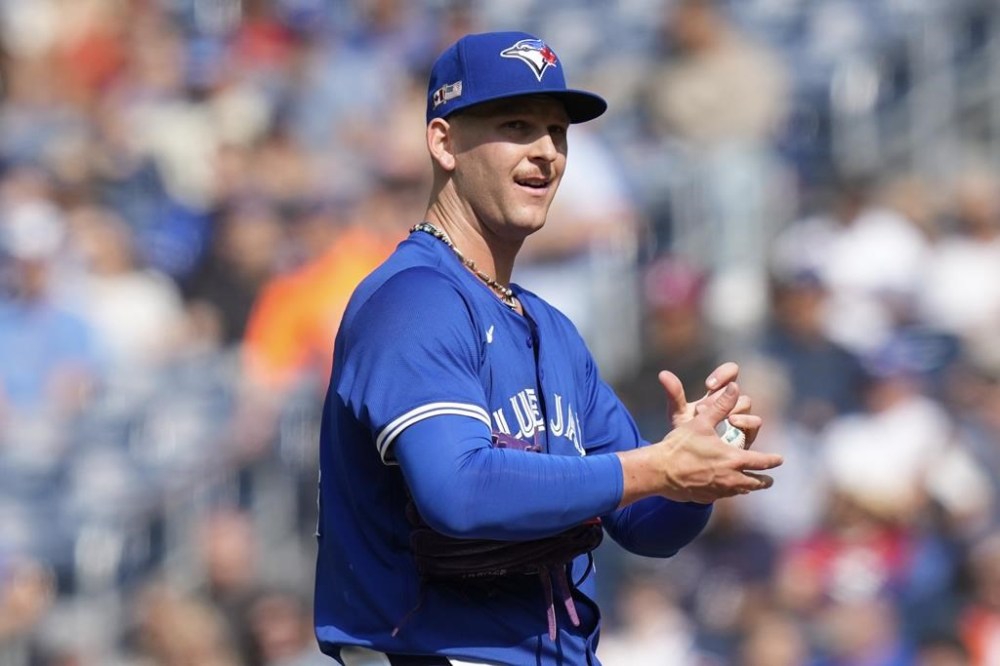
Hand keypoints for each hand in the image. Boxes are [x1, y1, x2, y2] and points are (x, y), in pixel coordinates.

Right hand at [616, 381, 782, 505]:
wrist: (660, 471)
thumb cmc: (680, 445)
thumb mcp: (701, 422)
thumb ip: (721, 406)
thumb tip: (735, 387)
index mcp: (734, 459)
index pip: (762, 462)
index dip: (772, 460)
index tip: (780, 460)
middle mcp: (731, 478)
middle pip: (755, 483)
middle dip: (764, 481)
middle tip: (769, 480)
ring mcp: (718, 490)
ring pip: (740, 491)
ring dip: (747, 487)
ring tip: (750, 485)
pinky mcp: (706, 497)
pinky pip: (723, 496)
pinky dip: (729, 491)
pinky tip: (725, 489)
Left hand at [659, 362, 760, 447]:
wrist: (690, 461)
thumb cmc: (684, 435)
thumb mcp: (678, 414)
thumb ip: (674, 394)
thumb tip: (663, 373)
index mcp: (715, 395)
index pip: (729, 373)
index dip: (724, 374)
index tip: (709, 384)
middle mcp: (730, 404)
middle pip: (737, 390)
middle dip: (723, 399)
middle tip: (705, 408)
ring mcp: (740, 418)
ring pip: (746, 404)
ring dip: (736, 410)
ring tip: (727, 419)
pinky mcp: (747, 434)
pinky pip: (754, 423)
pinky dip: (745, 423)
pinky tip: (732, 426)